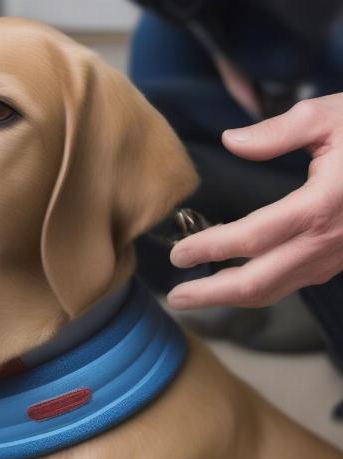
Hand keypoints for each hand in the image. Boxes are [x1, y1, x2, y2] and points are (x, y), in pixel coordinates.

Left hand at [167, 93, 342, 309]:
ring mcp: (332, 257)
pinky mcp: (336, 260)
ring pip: (274, 290)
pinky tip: (233, 285)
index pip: (250, 238)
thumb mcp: (332, 116)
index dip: (209, 248)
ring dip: (230, 298)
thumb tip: (233, 141)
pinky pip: (290, 284)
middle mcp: (324, 241)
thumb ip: (278, 132)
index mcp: (319, 206)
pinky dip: (256, 290)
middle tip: (175, 297)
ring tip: (195, 298)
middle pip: (257, 282)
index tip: (178, 254)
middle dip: (211, 293)